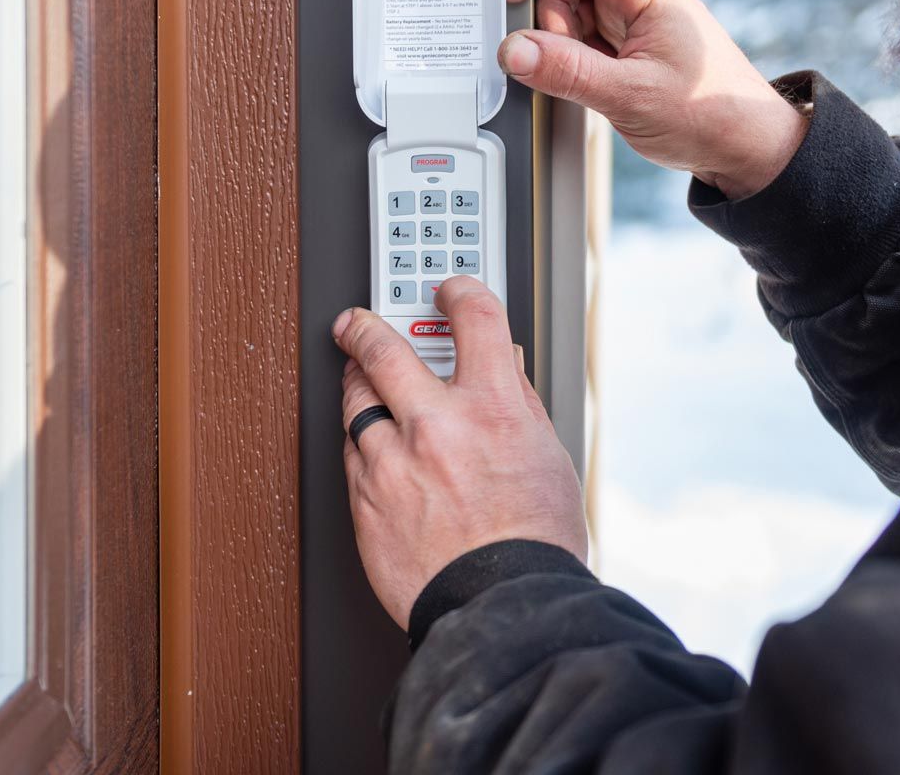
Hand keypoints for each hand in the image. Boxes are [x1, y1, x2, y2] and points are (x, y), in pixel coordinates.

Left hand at [333, 278, 586, 629]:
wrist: (499, 607)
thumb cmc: (533, 543)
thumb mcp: (548, 458)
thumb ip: (517, 403)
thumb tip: (502, 366)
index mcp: (491, 409)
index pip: (473, 318)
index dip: (458, 292)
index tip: (448, 292)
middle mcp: (436, 427)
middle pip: (382, 348)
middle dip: (364, 326)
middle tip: (356, 322)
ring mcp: (392, 463)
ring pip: (354, 401)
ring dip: (357, 385)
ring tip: (361, 381)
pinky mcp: (364, 499)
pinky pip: (351, 453)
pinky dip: (361, 443)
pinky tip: (375, 447)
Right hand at [500, 0, 807, 199]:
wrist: (744, 144)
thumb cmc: (711, 111)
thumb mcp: (631, 95)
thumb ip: (567, 72)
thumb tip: (514, 51)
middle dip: (544, 14)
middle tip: (557, 55)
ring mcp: (622, 17)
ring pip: (561, 6)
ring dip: (554, 41)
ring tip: (583, 77)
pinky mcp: (616, 43)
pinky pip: (571, 35)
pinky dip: (563, 57)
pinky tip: (584, 83)